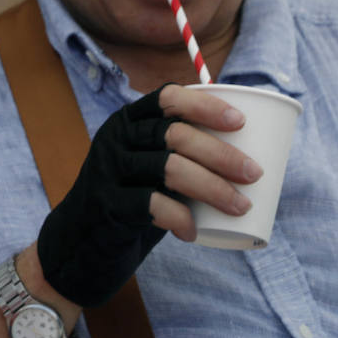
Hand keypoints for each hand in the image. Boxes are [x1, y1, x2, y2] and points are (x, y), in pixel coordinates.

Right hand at [37, 84, 255, 306]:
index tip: (240, 122)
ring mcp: (107, 170)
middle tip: (254, 174)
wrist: (81, 239)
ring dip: (212, 187)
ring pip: (168, 168)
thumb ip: (182, 154)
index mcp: (128, 122)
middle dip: (221, 154)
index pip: (166, 98)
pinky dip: (179, 217)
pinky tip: (192, 231)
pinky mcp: (106, 204)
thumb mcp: (149, 167)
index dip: (205, 105)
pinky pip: (150, 204)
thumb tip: (256, 151)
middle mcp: (115, 139)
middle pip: (174, 135)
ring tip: (240, 206)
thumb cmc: (132, 198)